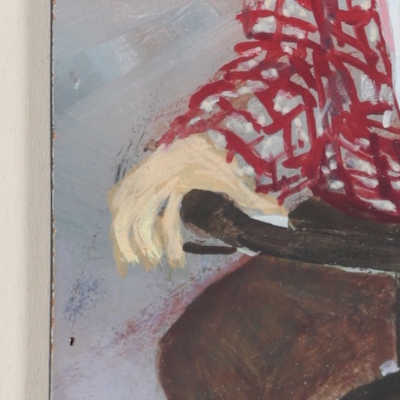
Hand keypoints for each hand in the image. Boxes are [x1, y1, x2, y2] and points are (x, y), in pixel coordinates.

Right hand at [108, 134, 284, 271]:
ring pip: (121, 214)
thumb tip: (283, 214)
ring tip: (128, 266)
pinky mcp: (131, 181)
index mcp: (177, 182)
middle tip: (150, 267)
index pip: (168, 220)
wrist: (190, 132)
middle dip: (142, 247)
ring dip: (124, 241)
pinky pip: (117, 205)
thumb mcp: (231, 176)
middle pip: (137, 219)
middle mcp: (154, 181)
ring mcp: (139, 180)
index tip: (175, 266)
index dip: (170, 246)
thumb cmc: (211, 157)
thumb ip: (252, 197)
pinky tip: (120, 250)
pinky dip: (117, 227)